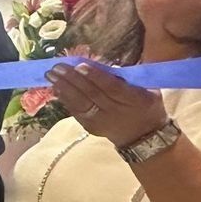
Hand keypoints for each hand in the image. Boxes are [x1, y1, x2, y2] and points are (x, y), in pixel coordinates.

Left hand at [46, 60, 167, 147]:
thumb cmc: (146, 105)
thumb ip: (131, 78)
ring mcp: (101, 121)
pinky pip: (76, 111)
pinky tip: (55, 88)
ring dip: (64, 88)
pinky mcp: (90, 126)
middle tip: (57, 67)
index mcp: (134, 100)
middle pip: (92, 94)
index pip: (112, 88)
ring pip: (81, 103)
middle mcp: (116, 111)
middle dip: (73, 79)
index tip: (81, 65)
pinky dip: (65, 99)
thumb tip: (108, 66)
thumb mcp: (150, 90)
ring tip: (50, 75)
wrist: (142, 136)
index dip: (96, 77)